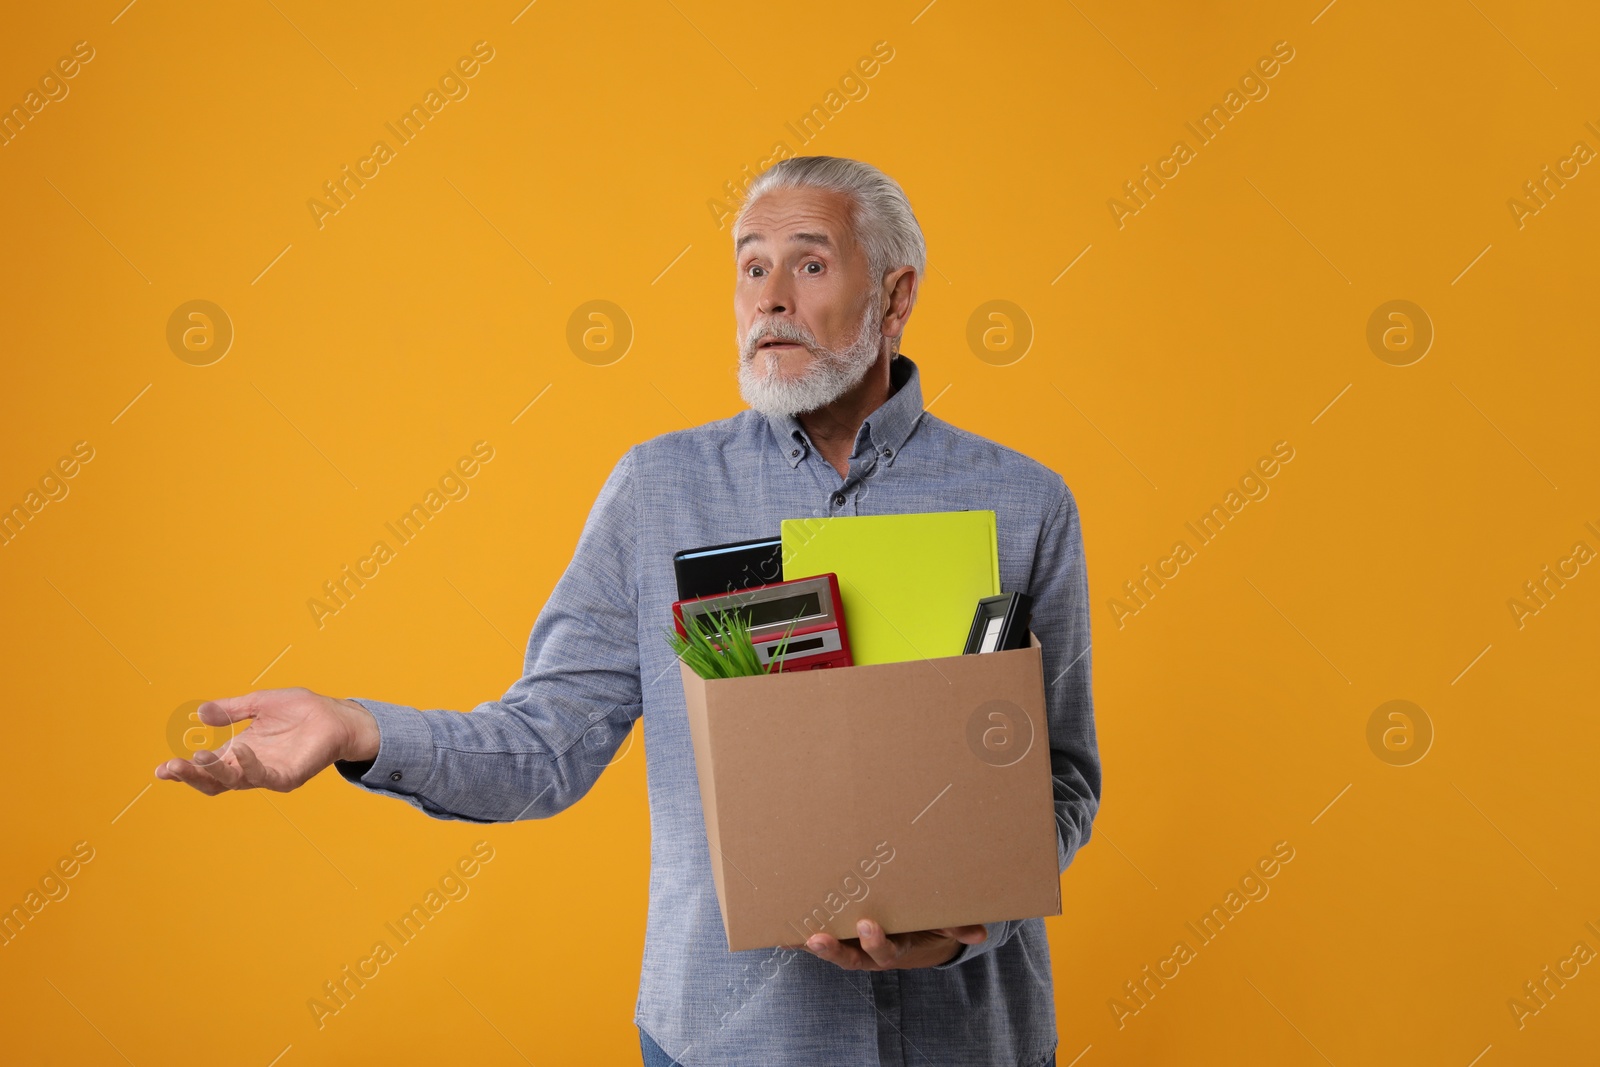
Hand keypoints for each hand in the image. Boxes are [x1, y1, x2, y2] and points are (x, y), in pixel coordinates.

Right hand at [154, 687, 378, 794]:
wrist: (336, 715)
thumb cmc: (300, 710)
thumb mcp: (258, 704)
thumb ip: (230, 710)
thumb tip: (200, 714)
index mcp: (238, 752)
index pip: (206, 767)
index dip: (183, 771)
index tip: (160, 769)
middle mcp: (249, 767)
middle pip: (213, 781)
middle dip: (190, 775)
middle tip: (169, 768)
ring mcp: (267, 774)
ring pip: (233, 782)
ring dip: (213, 772)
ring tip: (197, 757)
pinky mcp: (288, 776)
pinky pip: (264, 776)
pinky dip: (249, 766)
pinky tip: (240, 750)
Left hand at [790, 919, 987, 969]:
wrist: (913, 933)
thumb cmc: (924, 924)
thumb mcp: (940, 926)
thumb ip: (956, 928)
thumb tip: (980, 932)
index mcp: (894, 947)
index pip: (882, 949)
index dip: (873, 941)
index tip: (867, 925)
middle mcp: (868, 950)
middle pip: (849, 956)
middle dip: (833, 950)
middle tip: (818, 938)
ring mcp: (852, 946)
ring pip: (830, 951)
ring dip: (810, 948)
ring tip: (791, 939)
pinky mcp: (838, 938)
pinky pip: (814, 942)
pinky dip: (795, 942)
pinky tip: (777, 936)